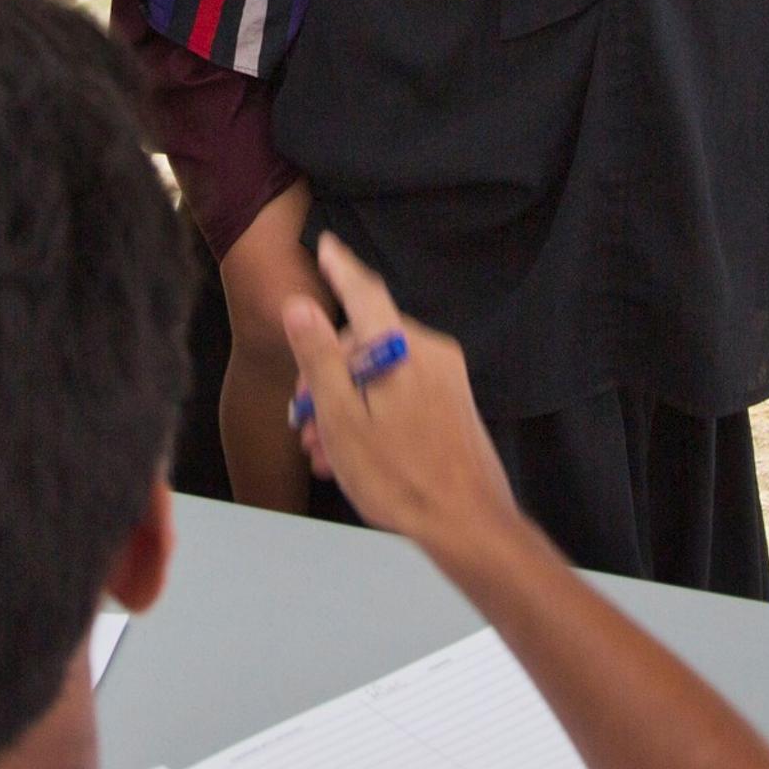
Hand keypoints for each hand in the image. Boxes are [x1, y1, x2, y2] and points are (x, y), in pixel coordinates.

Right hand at [278, 235, 524, 561]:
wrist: (468, 525)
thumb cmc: (401, 478)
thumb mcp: (342, 418)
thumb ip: (320, 358)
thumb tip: (300, 305)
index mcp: (402, 348)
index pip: (364, 291)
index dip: (340, 268)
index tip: (325, 244)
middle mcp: (430, 353)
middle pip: (366, 341)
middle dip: (326, 375)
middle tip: (301, 420)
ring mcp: (446, 379)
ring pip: (381, 373)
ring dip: (346, 403)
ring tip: (323, 451)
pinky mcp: (453, 404)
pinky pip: (403, 392)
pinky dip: (373, 412)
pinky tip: (353, 454)